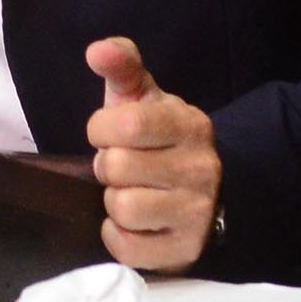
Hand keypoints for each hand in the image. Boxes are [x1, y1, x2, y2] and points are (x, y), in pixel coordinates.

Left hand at [85, 36, 221, 272]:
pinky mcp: (186, 251)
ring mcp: (197, 213)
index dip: (101, 129)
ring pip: (123, 209)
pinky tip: (131, 223)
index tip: (105, 132)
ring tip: (129, 192)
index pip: (128, 124)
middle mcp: (201, 169)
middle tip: (120, 166)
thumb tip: (96, 50)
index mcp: (190, 124)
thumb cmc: (158, 138)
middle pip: (118, 168)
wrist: (204, 190)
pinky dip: (118, 236)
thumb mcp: (143, 97)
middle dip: (107, 166)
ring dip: (113, 202)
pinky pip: (128, 248)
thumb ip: (122, 65)